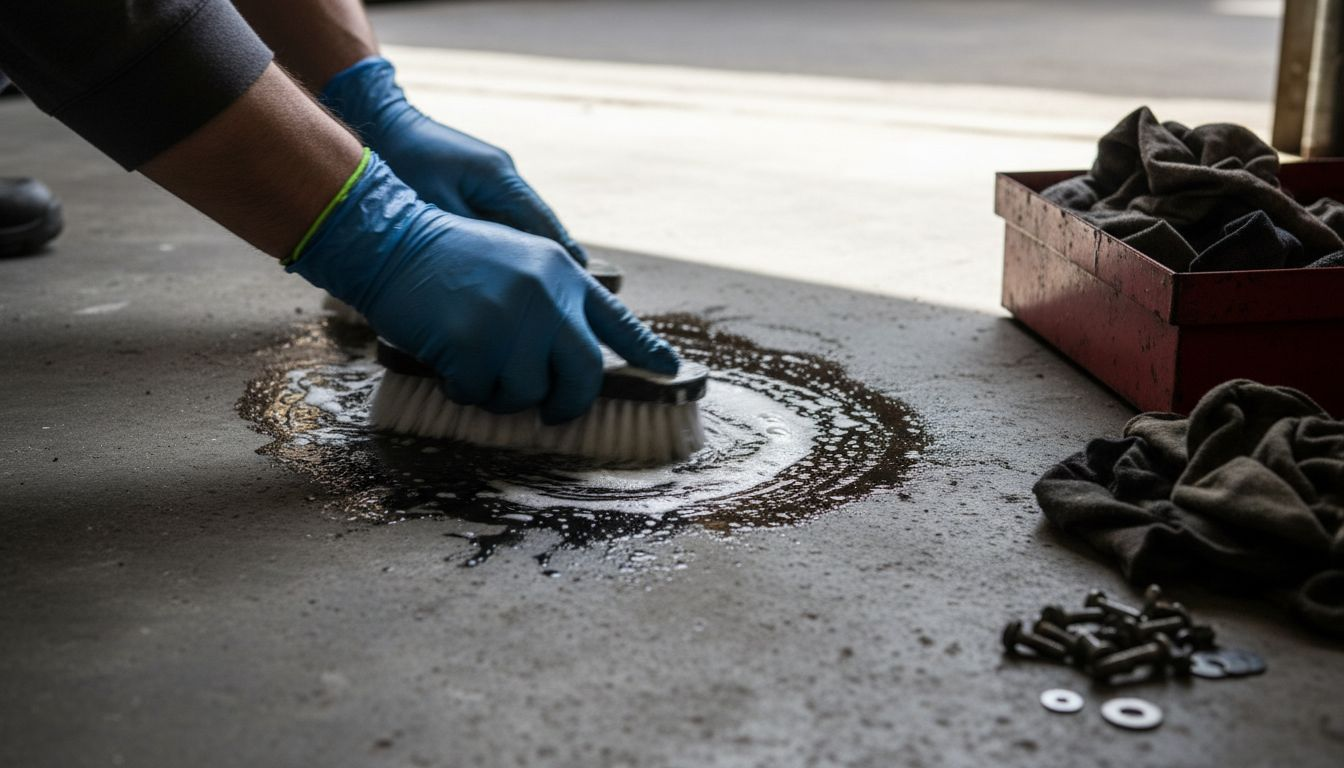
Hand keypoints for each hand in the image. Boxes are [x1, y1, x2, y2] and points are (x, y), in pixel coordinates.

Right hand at [288, 152, 677, 422]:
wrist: (390, 238)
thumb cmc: (447, 258)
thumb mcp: (515, 261)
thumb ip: (552, 300)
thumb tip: (575, 358)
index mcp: (562, 272)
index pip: (616, 319)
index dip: (644, 349)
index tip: (668, 369)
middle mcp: (547, 295)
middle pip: (584, 374)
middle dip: (569, 402)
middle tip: (552, 411)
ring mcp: (512, 319)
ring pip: (528, 394)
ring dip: (500, 393)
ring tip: (475, 362)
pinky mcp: (474, 343)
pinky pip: (479, 394)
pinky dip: (462, 389)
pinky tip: (447, 358)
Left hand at [321, 56, 588, 265]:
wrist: (383, 123)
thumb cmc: (403, 163)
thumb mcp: (434, 205)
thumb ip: (468, 233)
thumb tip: (498, 263)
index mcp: (498, 176)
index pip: (541, 221)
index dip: (562, 251)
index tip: (582, 277)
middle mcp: (503, 172)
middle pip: (537, 221)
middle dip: (552, 254)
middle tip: (570, 289)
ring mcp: (492, 173)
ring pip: (520, 219)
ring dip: (529, 248)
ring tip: (545, 283)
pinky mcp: (478, 178)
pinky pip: (501, 214)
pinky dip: (508, 238)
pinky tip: (510, 263)